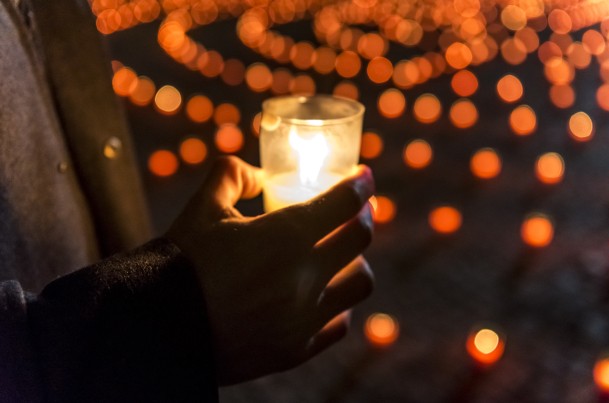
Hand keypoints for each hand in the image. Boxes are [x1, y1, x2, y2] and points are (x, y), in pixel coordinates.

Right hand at [167, 156, 374, 384]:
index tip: (364, 177)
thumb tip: (259, 174)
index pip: (345, 202)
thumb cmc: (180, 263)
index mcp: (285, 236)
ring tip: (342, 255)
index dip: (361, 184)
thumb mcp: (202, 208)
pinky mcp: (296, 349)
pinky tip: (324, 295)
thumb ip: (232, 176)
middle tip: (356, 210)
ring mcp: (304, 318)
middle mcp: (304, 278)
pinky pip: (339, 323)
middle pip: (360, 238)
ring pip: (360, 283)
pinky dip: (338, 304)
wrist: (156, 330)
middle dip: (364, 216)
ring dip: (357, 261)